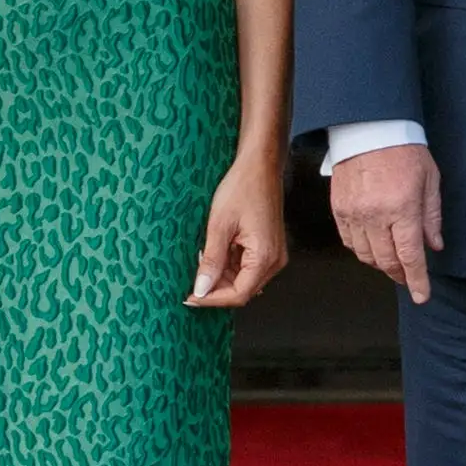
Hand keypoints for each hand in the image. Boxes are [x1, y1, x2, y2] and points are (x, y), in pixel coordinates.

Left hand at [188, 150, 290, 307]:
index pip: (238, 294)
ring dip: (221, 276)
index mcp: (265, 257)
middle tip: (192, 280)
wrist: (259, 166)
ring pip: (244, 280)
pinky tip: (215, 252)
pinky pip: (248, 267)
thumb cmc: (243, 188)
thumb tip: (202, 288)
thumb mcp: (219, 225)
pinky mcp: (268, 248)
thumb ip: (212, 261)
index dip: (212, 299)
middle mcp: (274, 261)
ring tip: (203, 260)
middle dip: (216, 289)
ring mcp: (273, 255)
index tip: (191, 297)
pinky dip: (229, 266)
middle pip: (242, 290)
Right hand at [330, 143, 442, 304]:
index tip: (421, 296)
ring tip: (392, 260)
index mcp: (402, 208)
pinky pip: (349, 241)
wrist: (369, 127)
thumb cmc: (403, 149)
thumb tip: (434, 245)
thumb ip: (431, 217)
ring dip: (381, 263)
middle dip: (400, 274)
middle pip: (386, 261)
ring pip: (366, 255)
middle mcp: (375, 215)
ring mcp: (354, 213)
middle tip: (408, 276)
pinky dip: (362, 249)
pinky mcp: (339, 208)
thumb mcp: (429, 180)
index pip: (410, 256)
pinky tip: (372, 244)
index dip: (417, 280)